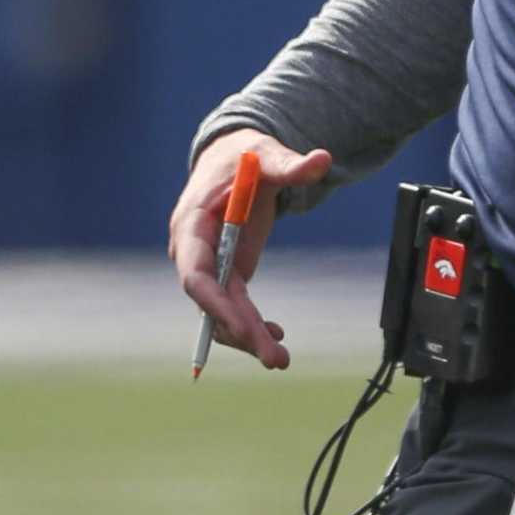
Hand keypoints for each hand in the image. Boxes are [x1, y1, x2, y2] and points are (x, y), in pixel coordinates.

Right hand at [168, 129, 331, 369]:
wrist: (234, 158)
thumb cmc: (244, 156)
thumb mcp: (267, 155)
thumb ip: (290, 165)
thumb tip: (322, 159)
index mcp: (192, 225)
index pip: (194, 272)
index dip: (213, 302)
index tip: (236, 326)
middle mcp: (193, 252)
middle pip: (211, 301)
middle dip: (238, 330)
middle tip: (271, 356)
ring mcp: (210, 265)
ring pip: (222, 311)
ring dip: (246, 336)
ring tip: (279, 359)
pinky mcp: (228, 271)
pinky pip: (234, 305)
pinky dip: (251, 324)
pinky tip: (276, 335)